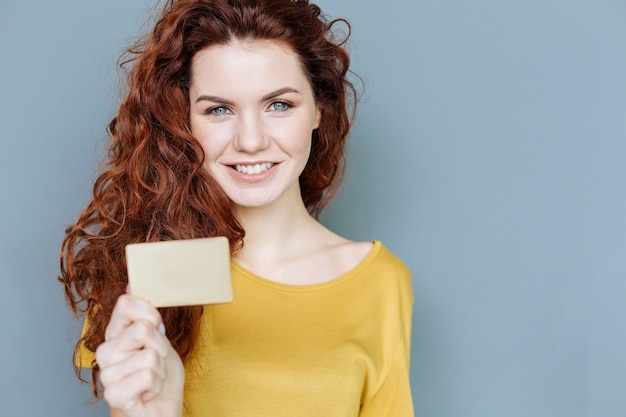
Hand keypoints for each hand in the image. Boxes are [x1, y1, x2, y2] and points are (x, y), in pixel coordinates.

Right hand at [96, 294, 184, 416]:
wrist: (160, 407)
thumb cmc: (160, 373)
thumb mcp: (158, 337)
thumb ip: (145, 315)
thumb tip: (132, 284)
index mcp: (114, 333)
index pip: (126, 303)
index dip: (150, 312)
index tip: (157, 327)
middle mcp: (105, 351)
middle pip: (143, 329)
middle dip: (161, 346)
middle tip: (156, 359)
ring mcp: (108, 374)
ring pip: (150, 355)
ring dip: (160, 369)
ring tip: (152, 377)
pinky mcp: (114, 395)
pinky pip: (147, 376)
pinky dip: (156, 384)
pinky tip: (147, 391)